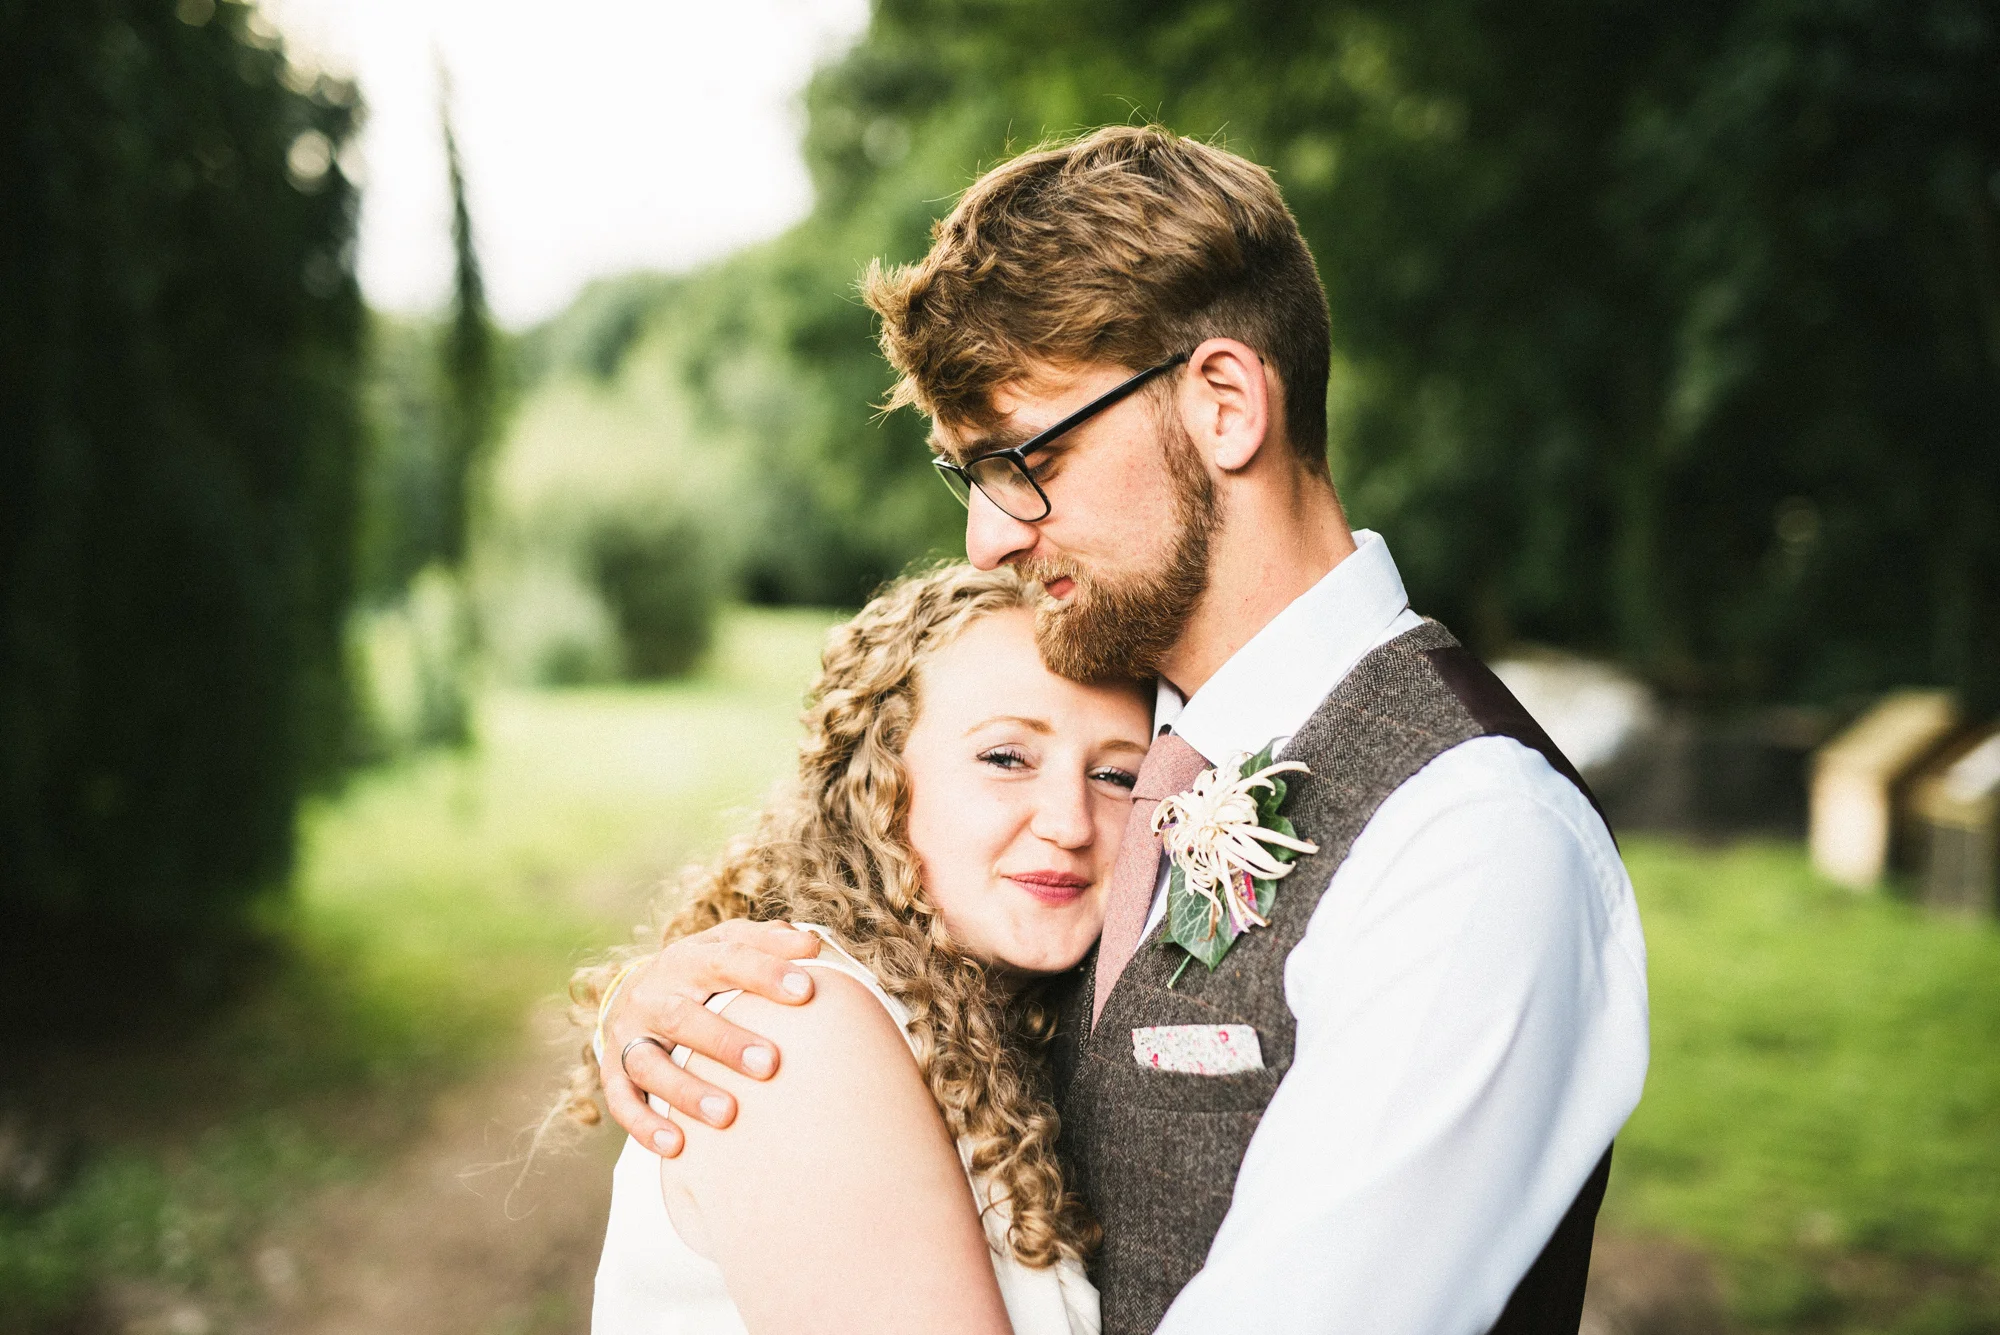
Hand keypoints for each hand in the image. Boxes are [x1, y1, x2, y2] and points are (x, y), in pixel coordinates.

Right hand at [601, 919, 822, 1155]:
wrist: (635, 994)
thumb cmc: (702, 972)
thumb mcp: (729, 945)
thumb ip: (769, 942)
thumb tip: (811, 946)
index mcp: (686, 960)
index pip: (724, 959)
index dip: (764, 972)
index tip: (806, 990)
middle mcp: (652, 996)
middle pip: (683, 1017)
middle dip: (726, 1042)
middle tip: (770, 1064)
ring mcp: (629, 1037)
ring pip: (650, 1065)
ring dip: (687, 1090)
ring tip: (727, 1114)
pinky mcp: (613, 1074)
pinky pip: (622, 1102)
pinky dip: (645, 1124)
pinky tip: (676, 1145)